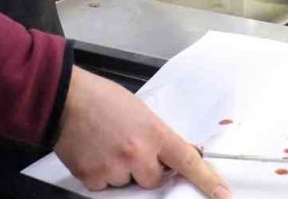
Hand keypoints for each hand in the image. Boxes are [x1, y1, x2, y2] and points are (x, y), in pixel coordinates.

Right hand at [54, 68, 230, 197]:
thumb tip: (171, 156)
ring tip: (104, 144)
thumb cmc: (100, 98)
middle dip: (144, 169)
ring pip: (128, 183)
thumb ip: (156, 135)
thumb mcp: (138, 111)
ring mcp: (115, 168)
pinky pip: (105, 187)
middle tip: (126, 147)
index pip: (188, 161)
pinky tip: (93, 152)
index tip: (223, 194)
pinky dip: (100, 174)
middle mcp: (138, 153)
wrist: (64, 98)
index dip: (208, 180)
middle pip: (154, 180)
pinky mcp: (94, 178)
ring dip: (120, 171)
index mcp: (153, 132)